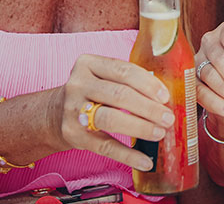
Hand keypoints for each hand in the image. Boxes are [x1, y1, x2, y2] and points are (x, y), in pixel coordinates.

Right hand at [56, 54, 174, 170]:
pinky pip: (105, 146)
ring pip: (110, 118)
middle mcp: (78, 84)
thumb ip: (127, 81)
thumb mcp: (101, 77)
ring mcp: (72, 110)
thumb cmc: (91, 93)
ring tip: (159, 133)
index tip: (165, 97)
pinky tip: (145, 161)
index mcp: (88, 64)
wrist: (55, 114)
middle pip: (119, 95)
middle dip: (148, 108)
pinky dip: (128, 155)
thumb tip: (164, 97)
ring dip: (139, 127)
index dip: (147, 84)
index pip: (123, 70)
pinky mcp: (73, 134)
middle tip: (168, 118)